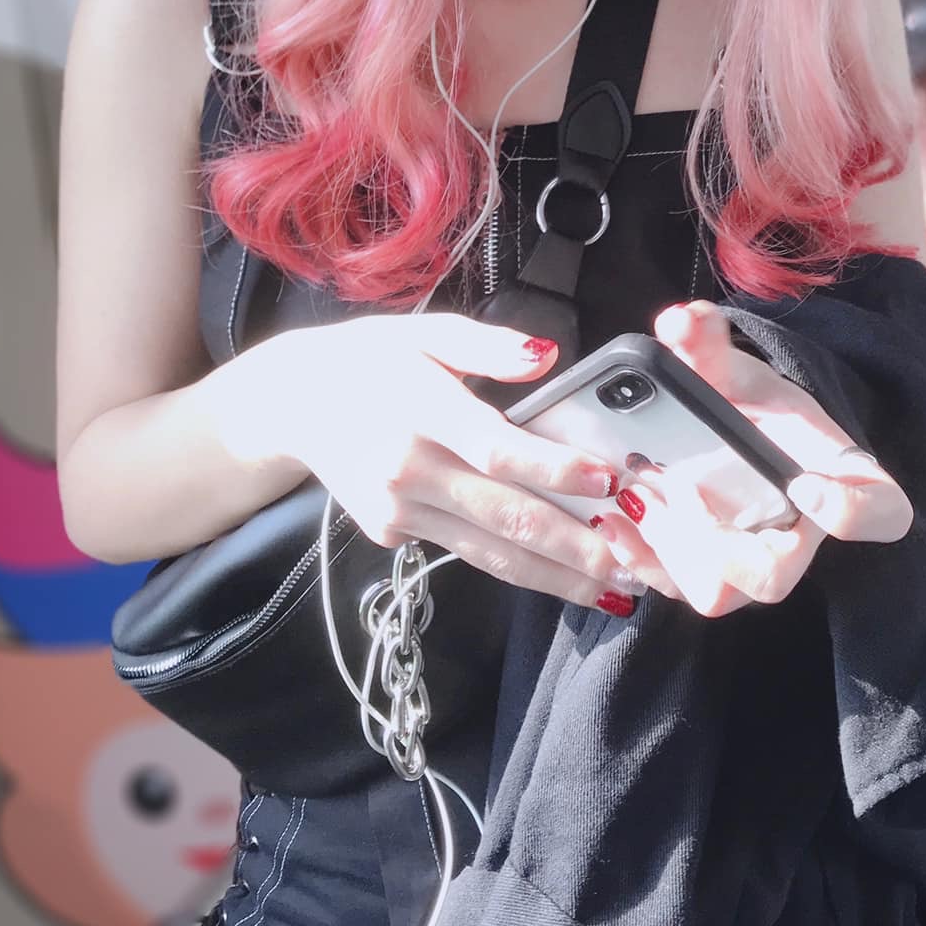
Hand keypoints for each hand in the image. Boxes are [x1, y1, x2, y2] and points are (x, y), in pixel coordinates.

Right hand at [272, 315, 633, 611]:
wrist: (293, 403)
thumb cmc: (369, 359)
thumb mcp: (425, 332)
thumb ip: (487, 345)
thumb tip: (546, 358)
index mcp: (421, 411)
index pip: (498, 450)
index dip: (556, 469)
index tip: (608, 481)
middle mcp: (409, 471)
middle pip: (506, 517)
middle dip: (575, 547)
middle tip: (632, 567)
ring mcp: (399, 511)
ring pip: (490, 552)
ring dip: (555, 577)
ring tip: (610, 593)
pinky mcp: (392, 534)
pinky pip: (465, 551)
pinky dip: (515, 567)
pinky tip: (558, 577)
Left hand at [593, 301, 913, 617]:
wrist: (736, 434)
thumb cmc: (755, 408)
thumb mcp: (741, 370)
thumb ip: (710, 343)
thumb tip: (678, 320)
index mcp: (841, 480)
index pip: (881, 513)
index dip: (851, 512)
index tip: (806, 484)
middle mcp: (801, 537)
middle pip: (775, 576)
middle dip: (716, 539)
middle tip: (682, 483)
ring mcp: (751, 565)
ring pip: (717, 592)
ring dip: (667, 547)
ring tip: (635, 495)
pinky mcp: (708, 576)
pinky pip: (675, 590)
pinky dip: (638, 558)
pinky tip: (610, 519)